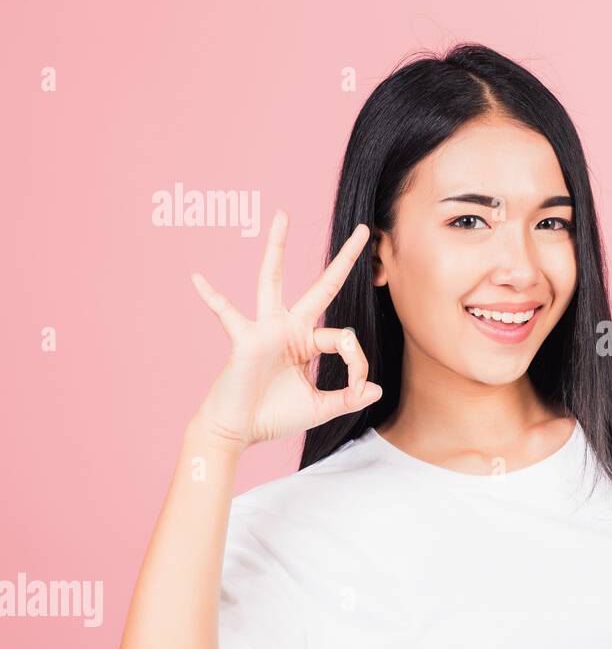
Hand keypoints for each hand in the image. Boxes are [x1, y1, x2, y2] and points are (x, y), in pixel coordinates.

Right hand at [188, 209, 380, 450]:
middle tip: (362, 229)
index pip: (345, 338)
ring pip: (273, 279)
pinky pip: (226, 313)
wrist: (237, 432)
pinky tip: (197, 278)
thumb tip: (376, 389)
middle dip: (344, 259)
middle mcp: (288, 327)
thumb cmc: (273, 416)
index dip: (358, 363)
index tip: (358, 387)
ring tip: (283, 216)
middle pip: (322, 286)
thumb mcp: (320, 407)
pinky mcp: (244, 338)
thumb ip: (348, 397)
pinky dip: (211, 297)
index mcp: (307, 341)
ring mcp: (265, 328)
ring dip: (278, 248)